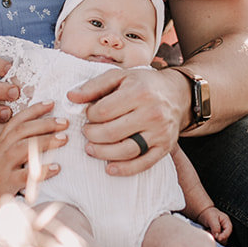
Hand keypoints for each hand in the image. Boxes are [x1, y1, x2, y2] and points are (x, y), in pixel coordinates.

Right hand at [0, 103, 67, 217]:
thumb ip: (10, 148)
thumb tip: (36, 138)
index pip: (16, 121)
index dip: (33, 110)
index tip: (51, 103)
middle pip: (22, 131)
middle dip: (44, 123)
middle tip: (64, 122)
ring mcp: (1, 168)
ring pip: (24, 149)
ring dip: (46, 141)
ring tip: (64, 138)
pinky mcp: (5, 185)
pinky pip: (25, 176)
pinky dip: (42, 170)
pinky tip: (57, 167)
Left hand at [68, 66, 189, 175]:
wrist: (177, 94)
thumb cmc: (143, 84)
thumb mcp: (120, 77)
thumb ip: (94, 86)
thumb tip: (70, 97)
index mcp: (139, 92)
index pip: (104, 111)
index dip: (89, 115)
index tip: (89, 114)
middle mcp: (152, 113)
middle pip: (112, 133)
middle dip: (92, 135)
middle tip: (86, 132)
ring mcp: (160, 132)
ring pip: (126, 150)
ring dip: (103, 153)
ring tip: (91, 149)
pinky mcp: (165, 147)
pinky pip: (143, 163)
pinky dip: (125, 169)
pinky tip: (109, 168)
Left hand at [195, 204, 232, 242]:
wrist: (203, 214)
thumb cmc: (209, 214)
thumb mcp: (212, 218)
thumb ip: (215, 227)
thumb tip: (217, 236)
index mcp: (227, 223)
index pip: (228, 232)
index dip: (223, 236)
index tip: (218, 238)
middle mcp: (225, 229)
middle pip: (225, 239)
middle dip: (217, 237)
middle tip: (209, 231)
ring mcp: (221, 234)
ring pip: (220, 241)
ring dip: (213, 238)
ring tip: (208, 230)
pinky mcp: (217, 237)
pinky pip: (216, 241)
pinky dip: (211, 238)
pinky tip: (208, 233)